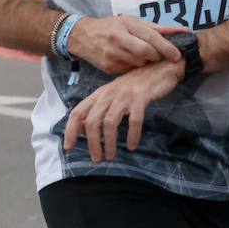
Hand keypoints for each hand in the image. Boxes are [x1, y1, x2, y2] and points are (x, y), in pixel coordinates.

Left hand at [64, 60, 183, 161]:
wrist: (159, 68)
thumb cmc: (135, 86)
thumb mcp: (112, 95)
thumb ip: (97, 109)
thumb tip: (81, 128)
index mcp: (99, 94)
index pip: (78, 112)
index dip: (70, 130)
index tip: (69, 147)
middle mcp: (108, 94)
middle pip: (92, 121)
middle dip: (93, 143)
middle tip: (97, 159)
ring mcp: (124, 96)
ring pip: (110, 123)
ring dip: (109, 143)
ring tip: (111, 156)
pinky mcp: (140, 98)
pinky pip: (134, 121)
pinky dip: (132, 135)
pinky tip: (132, 146)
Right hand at [67, 15, 183, 74]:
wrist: (83, 36)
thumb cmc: (112, 26)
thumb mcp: (132, 22)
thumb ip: (157, 28)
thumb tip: (183, 31)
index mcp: (127, 25)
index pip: (151, 38)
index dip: (166, 48)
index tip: (177, 55)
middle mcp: (118, 39)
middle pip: (146, 53)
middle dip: (157, 57)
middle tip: (160, 56)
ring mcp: (112, 54)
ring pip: (139, 64)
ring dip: (146, 63)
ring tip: (144, 57)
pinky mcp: (108, 68)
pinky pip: (130, 70)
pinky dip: (135, 67)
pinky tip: (131, 61)